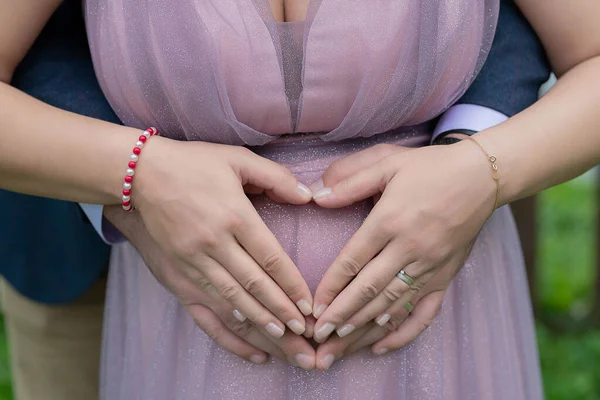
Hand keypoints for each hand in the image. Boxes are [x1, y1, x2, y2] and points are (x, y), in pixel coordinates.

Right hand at [131, 139, 313, 338]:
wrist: (139, 175)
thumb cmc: (192, 164)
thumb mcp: (236, 158)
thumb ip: (276, 177)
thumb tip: (308, 197)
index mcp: (234, 216)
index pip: (270, 259)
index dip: (292, 285)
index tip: (309, 306)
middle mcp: (214, 244)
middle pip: (254, 286)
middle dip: (282, 313)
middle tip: (305, 335)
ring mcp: (193, 263)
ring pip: (233, 303)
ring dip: (259, 324)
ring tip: (284, 343)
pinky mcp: (178, 277)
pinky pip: (205, 312)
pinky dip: (227, 332)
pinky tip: (248, 347)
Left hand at [309, 141, 493, 349]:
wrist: (481, 177)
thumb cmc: (431, 167)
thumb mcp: (387, 161)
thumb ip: (351, 180)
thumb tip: (316, 196)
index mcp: (390, 220)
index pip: (353, 261)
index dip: (331, 287)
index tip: (312, 308)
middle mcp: (410, 248)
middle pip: (369, 290)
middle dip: (340, 316)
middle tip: (316, 337)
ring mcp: (430, 266)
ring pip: (391, 305)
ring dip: (363, 328)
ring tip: (338, 346)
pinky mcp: (445, 276)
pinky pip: (425, 312)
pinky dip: (403, 332)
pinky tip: (381, 346)